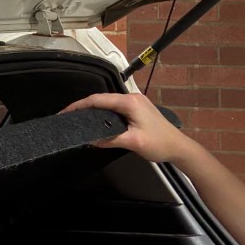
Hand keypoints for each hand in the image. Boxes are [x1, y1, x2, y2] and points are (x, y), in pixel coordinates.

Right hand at [64, 91, 192, 166]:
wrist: (179, 147)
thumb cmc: (160, 143)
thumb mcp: (132, 142)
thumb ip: (110, 139)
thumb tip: (90, 140)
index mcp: (130, 102)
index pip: (99, 99)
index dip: (80, 105)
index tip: (66, 112)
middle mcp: (132, 98)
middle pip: (102, 99)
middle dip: (84, 106)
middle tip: (68, 116)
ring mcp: (136, 103)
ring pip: (108, 103)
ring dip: (94, 110)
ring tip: (79, 118)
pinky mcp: (138, 109)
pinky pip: (116, 108)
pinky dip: (104, 114)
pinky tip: (97, 122)